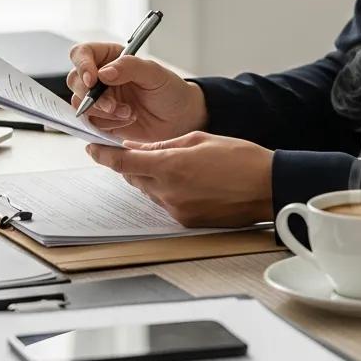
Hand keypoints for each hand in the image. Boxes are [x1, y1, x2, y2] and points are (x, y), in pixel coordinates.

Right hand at [66, 42, 208, 142]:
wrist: (180, 119)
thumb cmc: (170, 90)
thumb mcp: (154, 73)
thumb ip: (129, 68)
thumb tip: (103, 73)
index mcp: (110, 57)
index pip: (82, 54)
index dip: (82, 65)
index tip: (92, 80)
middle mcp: (100, 77)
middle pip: (75, 80)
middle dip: (92, 96)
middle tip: (113, 105)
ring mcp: (99, 99)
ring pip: (80, 104)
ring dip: (103, 112)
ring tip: (128, 113)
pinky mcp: (102, 120)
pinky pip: (90, 123)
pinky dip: (107, 124)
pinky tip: (126, 121)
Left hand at [86, 132, 273, 227]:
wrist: (268, 187)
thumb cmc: (239, 158)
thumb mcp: (197, 139)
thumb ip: (162, 144)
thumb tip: (137, 146)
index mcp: (170, 166)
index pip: (123, 163)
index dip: (103, 156)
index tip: (93, 149)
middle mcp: (169, 191)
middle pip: (133, 177)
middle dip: (131, 164)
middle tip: (135, 150)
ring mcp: (177, 210)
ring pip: (148, 191)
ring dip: (149, 177)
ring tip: (171, 164)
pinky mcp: (187, 221)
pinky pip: (165, 203)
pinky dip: (166, 191)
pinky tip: (184, 180)